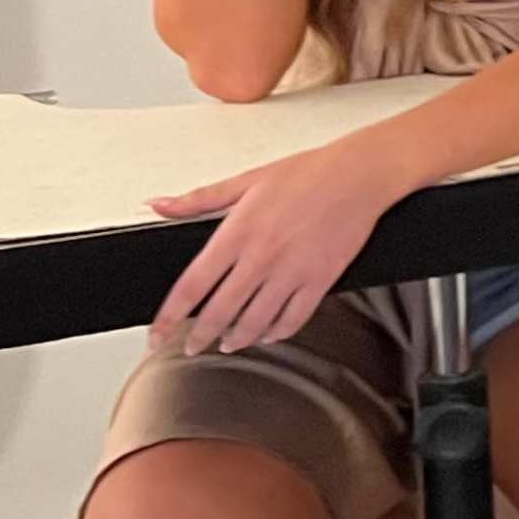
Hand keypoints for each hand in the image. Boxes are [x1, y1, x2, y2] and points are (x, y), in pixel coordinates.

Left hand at [148, 137, 398, 355]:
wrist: (360, 174)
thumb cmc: (309, 172)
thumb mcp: (247, 180)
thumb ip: (199, 199)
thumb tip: (160, 205)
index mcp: (238, 233)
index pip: (191, 286)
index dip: (169, 317)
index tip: (157, 333)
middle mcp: (262, 257)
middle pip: (219, 312)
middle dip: (200, 336)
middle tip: (191, 345)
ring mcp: (292, 272)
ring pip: (255, 321)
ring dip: (237, 338)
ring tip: (228, 343)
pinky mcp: (321, 279)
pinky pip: (294, 318)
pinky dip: (277, 332)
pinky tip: (269, 333)